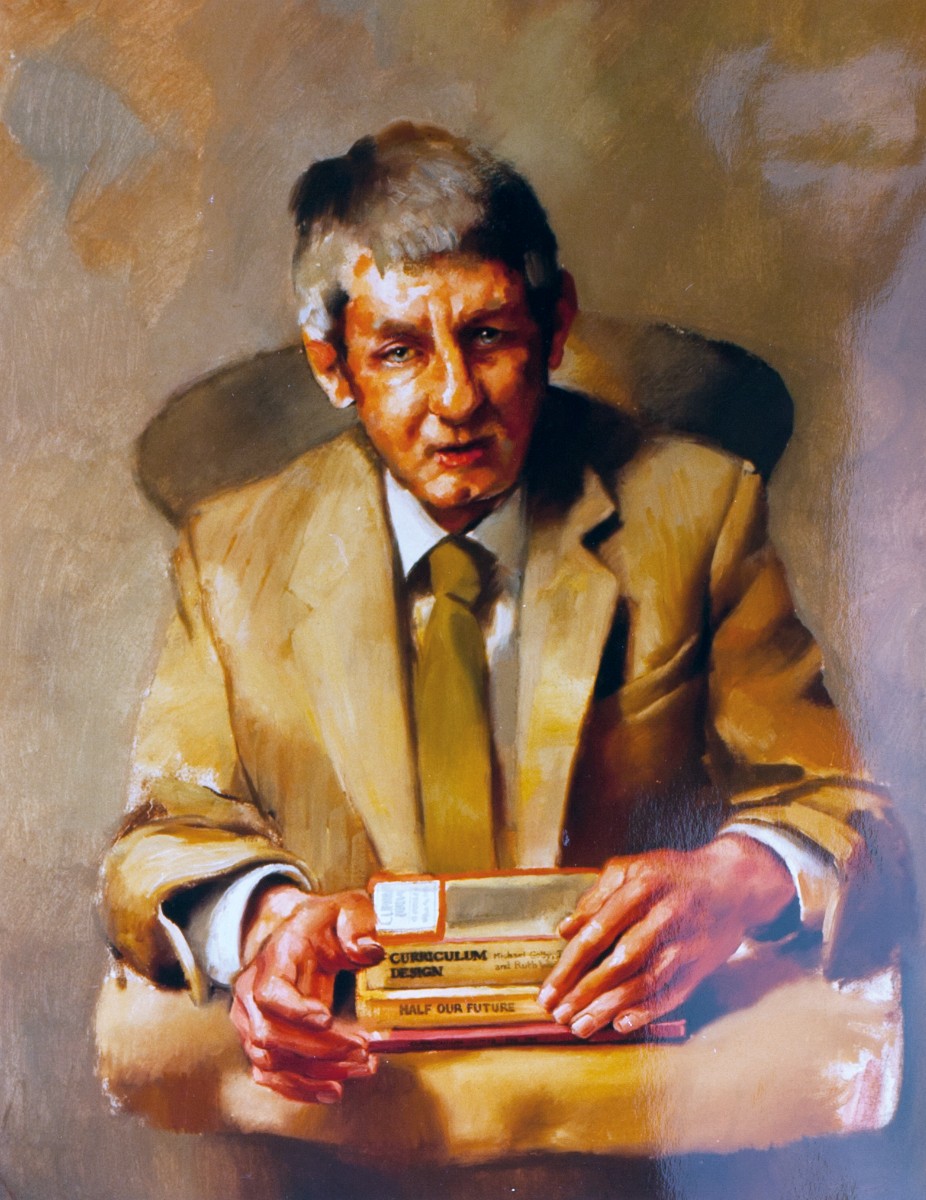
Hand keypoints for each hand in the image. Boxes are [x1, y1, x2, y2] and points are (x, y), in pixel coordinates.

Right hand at [230, 884, 382, 1103]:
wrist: (303, 934)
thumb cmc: (327, 924)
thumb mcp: (347, 909)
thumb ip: (358, 924)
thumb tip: (369, 951)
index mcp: (273, 959)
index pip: (268, 991)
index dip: (294, 1010)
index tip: (327, 1018)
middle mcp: (251, 994)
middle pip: (270, 1034)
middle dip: (318, 1049)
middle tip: (363, 1049)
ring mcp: (252, 1022)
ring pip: (271, 1062)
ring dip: (315, 1073)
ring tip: (360, 1070)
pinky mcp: (262, 1044)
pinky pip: (272, 1076)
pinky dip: (301, 1088)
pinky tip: (334, 1090)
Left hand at [538, 835, 795, 1037]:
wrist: (732, 881)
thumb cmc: (671, 874)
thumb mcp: (631, 869)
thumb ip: (596, 897)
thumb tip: (565, 930)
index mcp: (641, 887)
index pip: (597, 932)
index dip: (570, 966)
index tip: (548, 991)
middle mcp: (664, 916)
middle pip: (619, 962)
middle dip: (585, 993)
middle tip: (560, 1015)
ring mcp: (686, 942)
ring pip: (644, 982)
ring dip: (610, 1008)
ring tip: (581, 1026)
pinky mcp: (702, 964)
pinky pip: (672, 992)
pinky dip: (647, 1011)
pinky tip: (622, 1024)